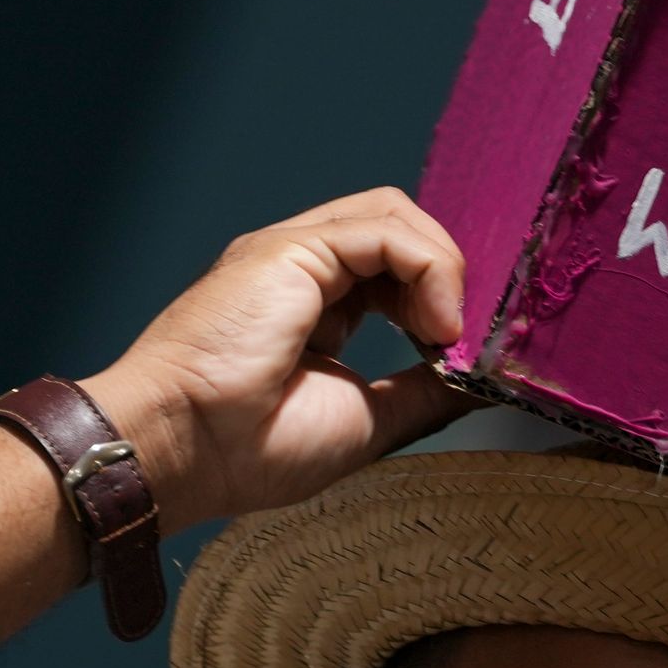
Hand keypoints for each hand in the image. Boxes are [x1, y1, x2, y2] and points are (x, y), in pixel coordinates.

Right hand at [84, 189, 479, 530]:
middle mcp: (303, 269)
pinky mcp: (291, 249)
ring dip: (444, 271)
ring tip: (449, 337)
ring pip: (395, 217)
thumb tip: (483, 381)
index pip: (397, 266)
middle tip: (465, 342)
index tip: (465, 354)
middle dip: (449, 276)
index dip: (443, 297)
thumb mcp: (369, 420)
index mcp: (316, 306)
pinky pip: (384, 232)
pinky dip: (429, 269)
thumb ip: (425, 392)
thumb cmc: (252, 449)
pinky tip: (435, 327)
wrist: (183, 451)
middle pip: (400, 229)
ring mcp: (293, 253)